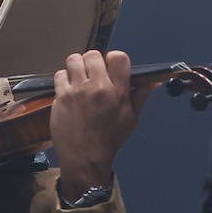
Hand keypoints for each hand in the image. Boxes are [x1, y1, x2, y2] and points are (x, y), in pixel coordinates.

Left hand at [49, 50, 148, 200]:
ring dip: (77, 66)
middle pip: (94, 55)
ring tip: (79, 78)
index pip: (118, 57)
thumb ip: (140, 96)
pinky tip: (68, 89)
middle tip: (93, 73)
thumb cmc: (108, 140)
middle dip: (93, 61)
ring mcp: (77, 91)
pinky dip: (63, 78)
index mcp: (117, 92)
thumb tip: (152, 82)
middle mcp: (97, 88)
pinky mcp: (61, 97)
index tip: (110, 67)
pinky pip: (60, 74)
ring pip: (74, 60)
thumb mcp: (131, 119)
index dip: (113, 59)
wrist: (85, 157)